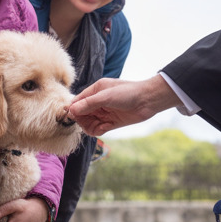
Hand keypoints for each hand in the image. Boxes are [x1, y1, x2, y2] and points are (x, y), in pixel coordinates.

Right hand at [66, 75, 180, 136]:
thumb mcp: (106, 96)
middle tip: (88, 123)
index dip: (73, 110)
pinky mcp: (111, 122)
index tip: (72, 117)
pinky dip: (99, 130)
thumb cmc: (128, 93)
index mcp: (95, 91)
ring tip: (99, 126)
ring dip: (90, 127)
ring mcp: (104, 112)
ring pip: (89, 123)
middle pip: (81, 114)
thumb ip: (88, 104)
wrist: (149, 101)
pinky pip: (98, 128)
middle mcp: (98, 102)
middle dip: (82, 120)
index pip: (77, 101)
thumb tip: (71, 110)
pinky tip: (105, 128)